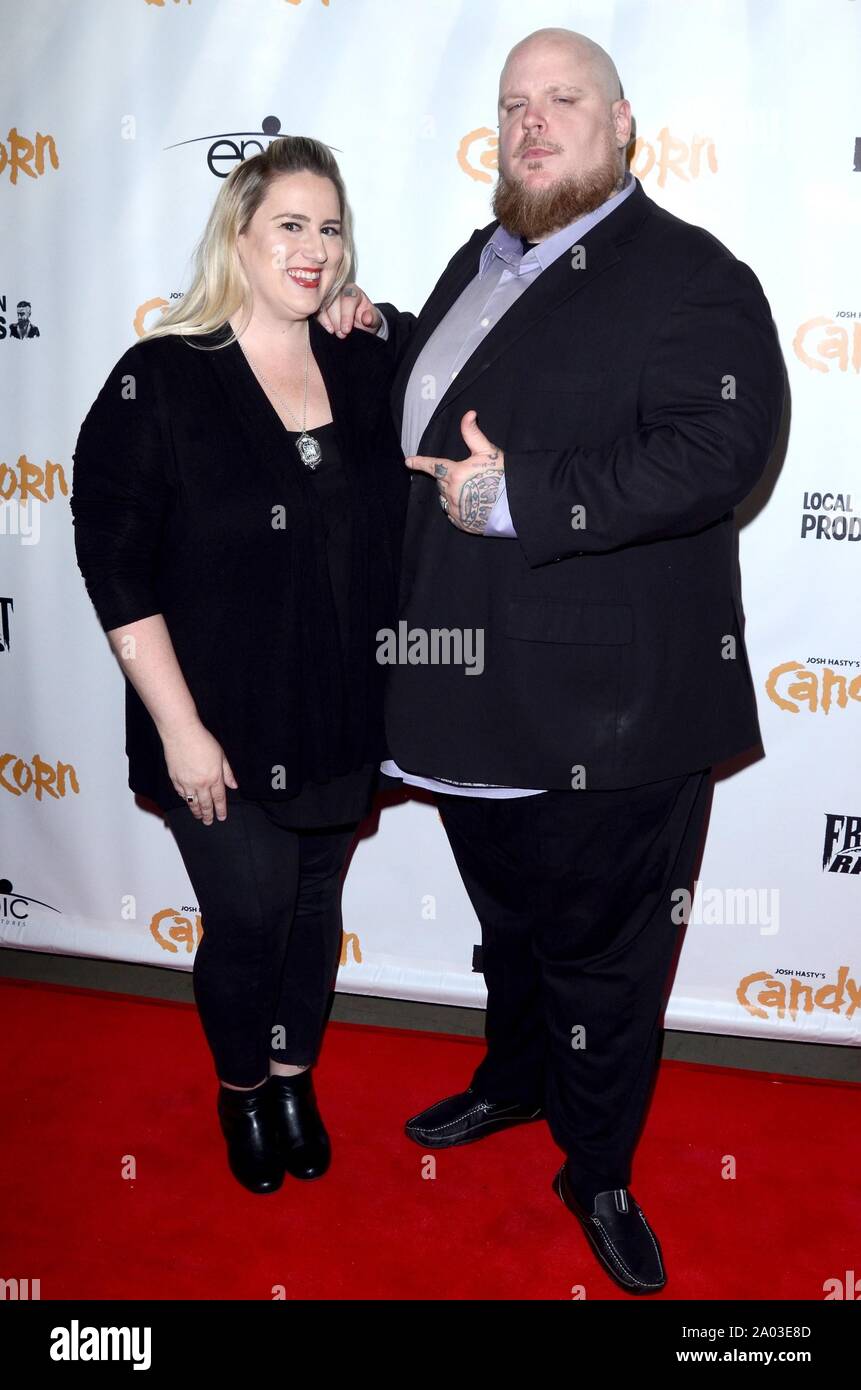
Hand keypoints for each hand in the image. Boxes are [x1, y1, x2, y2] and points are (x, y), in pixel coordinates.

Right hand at [161, 720, 238, 823]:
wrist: (181, 734)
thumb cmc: (202, 741)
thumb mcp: (221, 756)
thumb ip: (227, 773)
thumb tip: (234, 786)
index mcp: (214, 778)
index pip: (219, 799)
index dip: (220, 810)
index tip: (221, 817)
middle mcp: (200, 784)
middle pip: (205, 804)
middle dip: (208, 815)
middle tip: (209, 822)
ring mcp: (186, 783)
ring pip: (192, 803)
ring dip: (196, 811)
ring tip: (199, 816)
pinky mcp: (175, 779)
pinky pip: (181, 795)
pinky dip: (185, 800)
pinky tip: (188, 802)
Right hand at [316, 284, 380, 336]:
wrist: (360, 325)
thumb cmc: (366, 320)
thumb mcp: (374, 320)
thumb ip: (372, 318)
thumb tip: (367, 318)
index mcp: (354, 291)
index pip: (348, 299)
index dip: (347, 315)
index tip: (347, 329)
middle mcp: (340, 290)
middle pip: (334, 300)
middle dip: (337, 320)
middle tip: (342, 334)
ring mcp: (329, 296)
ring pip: (324, 304)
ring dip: (329, 321)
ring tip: (336, 332)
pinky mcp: (322, 305)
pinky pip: (318, 310)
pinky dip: (322, 320)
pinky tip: (329, 329)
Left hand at [406, 410, 504, 533]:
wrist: (514, 505)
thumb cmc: (502, 476)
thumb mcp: (488, 451)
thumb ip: (473, 434)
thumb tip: (469, 413)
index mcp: (455, 474)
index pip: (433, 466)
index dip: (420, 462)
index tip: (408, 461)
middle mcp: (451, 493)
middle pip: (442, 483)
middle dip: (450, 478)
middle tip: (469, 477)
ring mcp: (456, 510)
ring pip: (445, 499)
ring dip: (452, 494)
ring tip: (472, 492)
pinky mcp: (462, 523)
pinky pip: (452, 515)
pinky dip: (458, 510)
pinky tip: (472, 507)